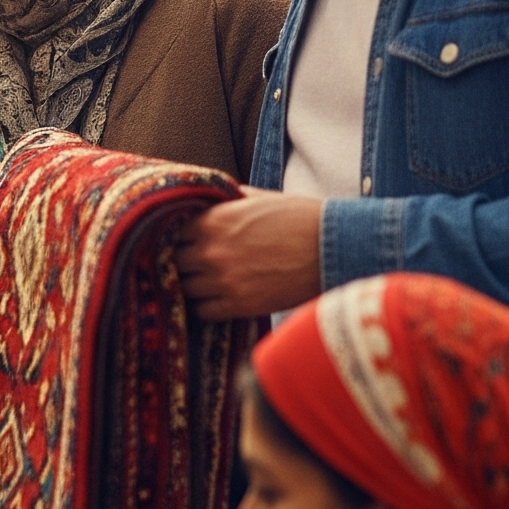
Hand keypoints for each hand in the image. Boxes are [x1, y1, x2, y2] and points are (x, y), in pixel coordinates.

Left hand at [173, 192, 322, 319]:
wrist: (334, 248)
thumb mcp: (263, 198)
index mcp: (213, 221)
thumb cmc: (302, 219)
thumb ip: (232, 199)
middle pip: (176, 262)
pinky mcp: (238, 304)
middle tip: (197, 266)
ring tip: (208, 284)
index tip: (190, 245)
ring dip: (194, 286)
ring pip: (186, 288)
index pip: (175, 234)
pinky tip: (219, 300)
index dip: (183, 240)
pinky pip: (203, 311)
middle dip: (185, 263)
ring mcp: (222, 280)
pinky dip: (207, 307)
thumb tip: (217, 197)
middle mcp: (211, 251)